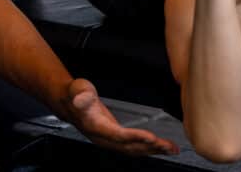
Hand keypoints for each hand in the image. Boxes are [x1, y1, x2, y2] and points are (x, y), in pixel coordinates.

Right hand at [63, 78, 178, 156]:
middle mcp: (103, 138)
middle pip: (129, 146)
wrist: (70, 103)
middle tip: (167, 146)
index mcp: (95, 127)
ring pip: (134, 150)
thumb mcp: (77, 89)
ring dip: (153, 150)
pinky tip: (161, 147)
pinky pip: (134, 147)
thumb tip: (81, 97)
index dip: (135, 137)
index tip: (151, 137)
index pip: (118, 135)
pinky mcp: (116, 139)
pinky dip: (149, 148)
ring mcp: (110, 140)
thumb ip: (80, 94)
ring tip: (171, 149)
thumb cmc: (75, 95)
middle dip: (150, 147)